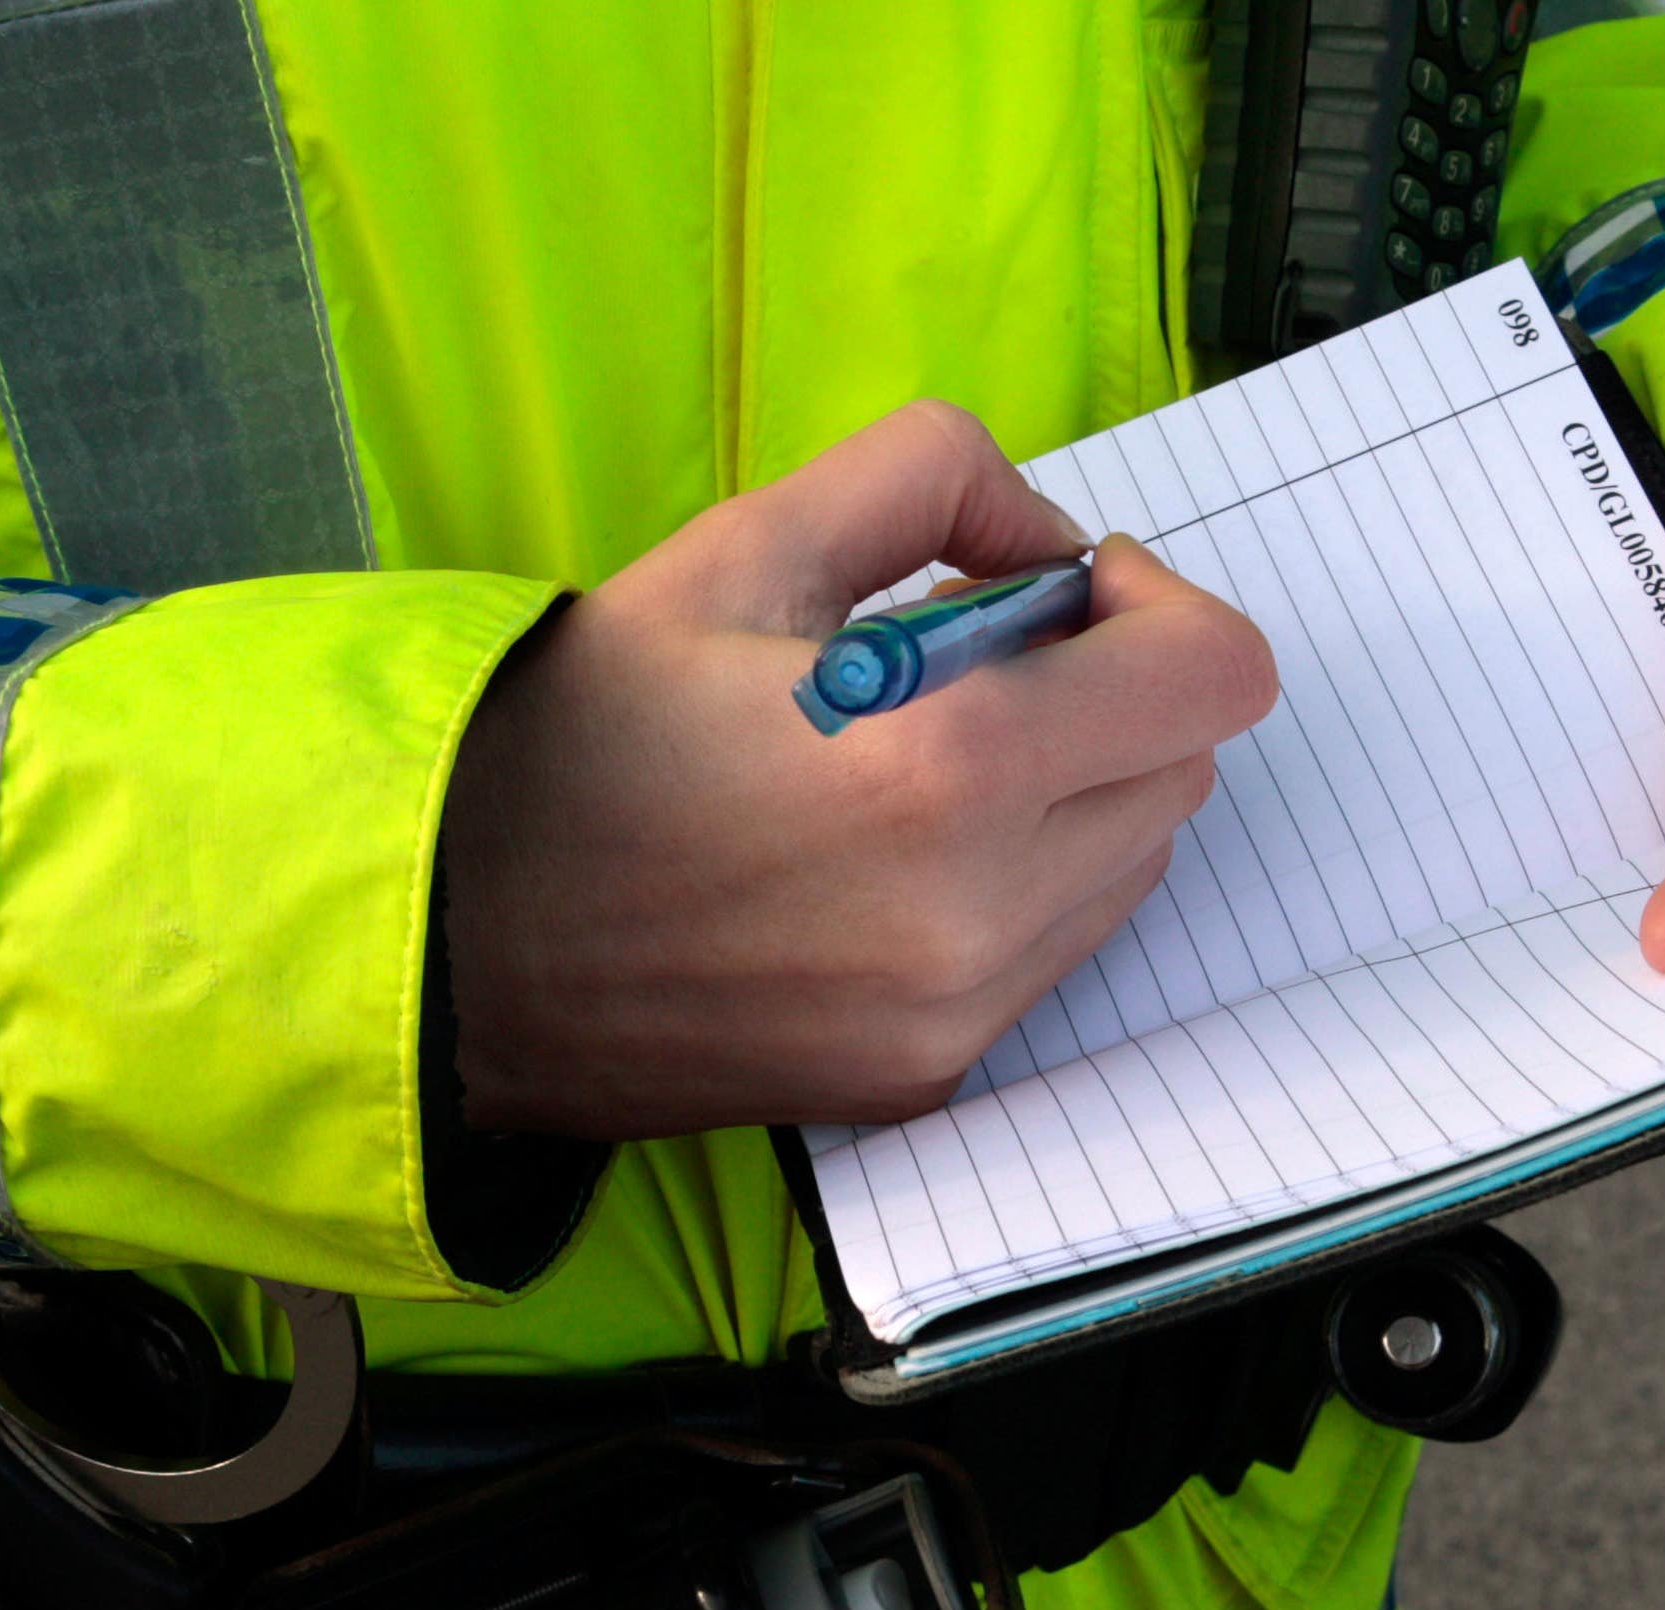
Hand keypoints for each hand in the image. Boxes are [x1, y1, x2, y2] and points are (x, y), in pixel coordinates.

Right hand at [441, 400, 1276, 1138]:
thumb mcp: (744, 543)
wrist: (451, 941)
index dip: (1160, 607)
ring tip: (914, 764)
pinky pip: (1045, 957)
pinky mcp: (920, 1077)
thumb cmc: (581, 735)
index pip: (1214, 679)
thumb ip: (931, 476)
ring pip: (1126, 870)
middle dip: (1111, 694)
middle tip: (975, 663)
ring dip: (1070, 794)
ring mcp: (956, 1015)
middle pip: (1181, 771)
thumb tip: (1044, 542)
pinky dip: (1009, 888)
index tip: (1062, 592)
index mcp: (952, 766)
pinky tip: (876, 859)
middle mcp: (981, 913)